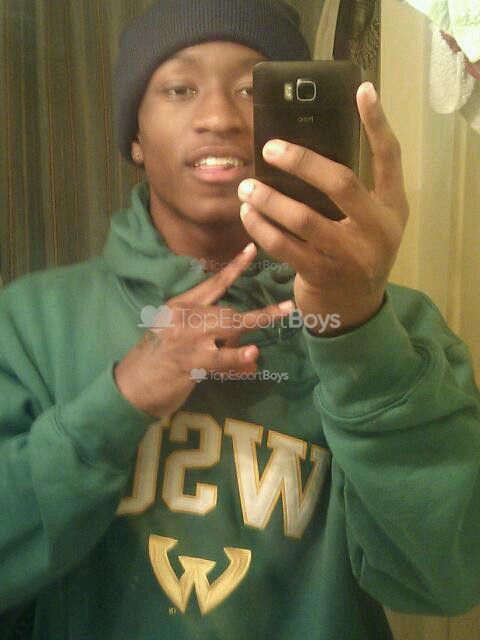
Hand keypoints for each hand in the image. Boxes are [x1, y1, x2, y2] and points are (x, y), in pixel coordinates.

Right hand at [114, 244, 292, 417]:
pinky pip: (219, 358)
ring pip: (229, 327)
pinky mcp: (188, 362)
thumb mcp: (181, 341)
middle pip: (229, 309)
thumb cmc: (156, 363)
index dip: (235, 267)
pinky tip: (253, 356)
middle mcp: (184, 317)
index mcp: (180, 306)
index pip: (213, 284)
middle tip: (288, 307)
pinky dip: (237, 357)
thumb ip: (214, 342)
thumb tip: (250, 352)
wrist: (130, 387)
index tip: (252, 249)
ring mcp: (186, 339)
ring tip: (282, 315)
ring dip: (258, 322)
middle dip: (261, 311)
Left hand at [238, 82, 408, 335]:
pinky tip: (247, 214)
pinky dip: (261, 228)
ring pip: (304, 218)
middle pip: (341, 183)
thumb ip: (352, 194)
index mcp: (391, 209)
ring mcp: (350, 256)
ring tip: (246, 186)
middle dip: (302, 162)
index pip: (390, 158)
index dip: (378, 123)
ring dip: (269, 199)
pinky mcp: (322, 275)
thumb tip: (303, 154)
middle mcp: (377, 230)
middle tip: (269, 148)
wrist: (353, 310)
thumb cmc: (355, 255)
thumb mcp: (368, 224)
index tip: (362, 90)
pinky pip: (284, 246)